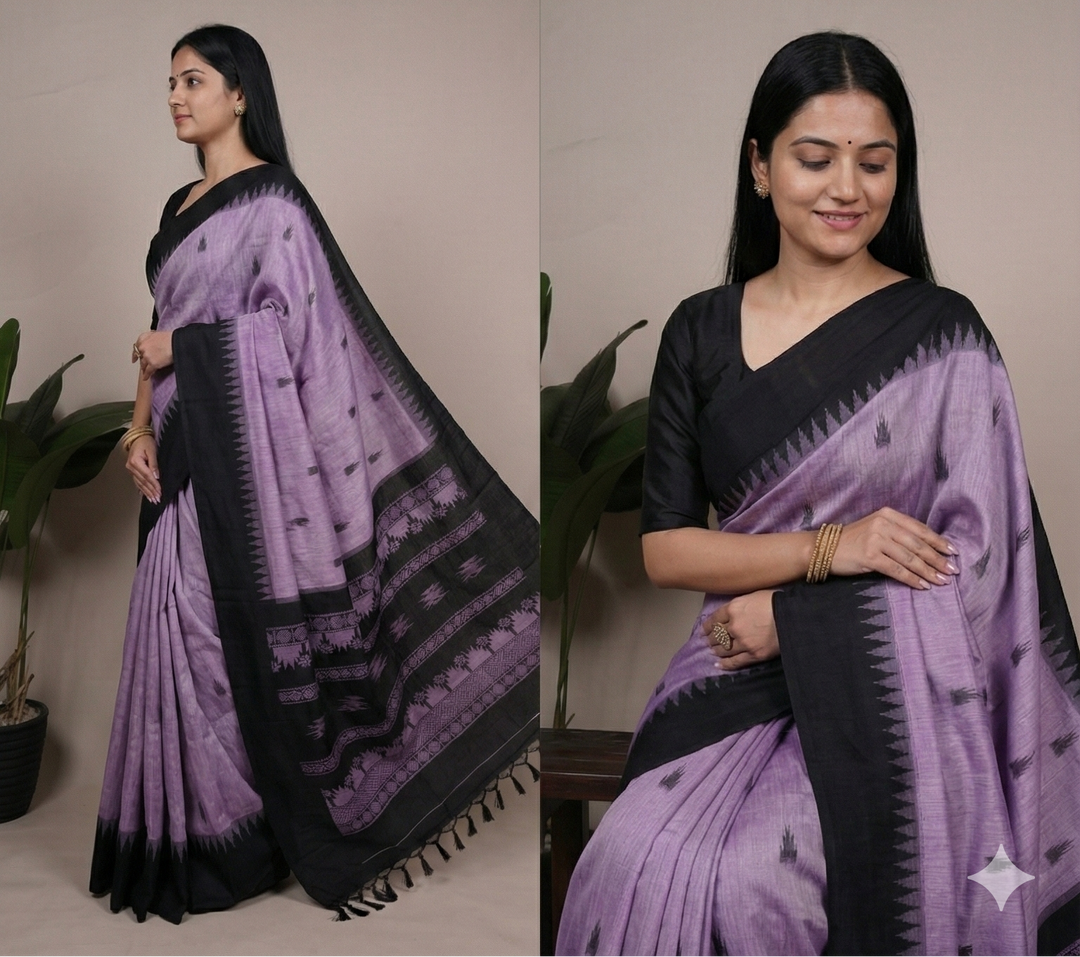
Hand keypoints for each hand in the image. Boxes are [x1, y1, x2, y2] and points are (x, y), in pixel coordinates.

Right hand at [126, 434, 160, 503]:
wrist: (138, 437)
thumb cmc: (146, 442)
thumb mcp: (152, 450)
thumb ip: (154, 464)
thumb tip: (156, 476)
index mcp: (135, 462)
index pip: (147, 476)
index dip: (154, 485)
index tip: (160, 492)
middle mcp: (131, 467)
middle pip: (143, 482)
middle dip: (151, 491)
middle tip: (158, 500)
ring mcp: (130, 470)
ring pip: (140, 484)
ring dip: (147, 493)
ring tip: (153, 500)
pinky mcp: (132, 471)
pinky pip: (137, 482)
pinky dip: (142, 489)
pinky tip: (145, 495)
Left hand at [132, 330, 173, 379]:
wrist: (176, 343)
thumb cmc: (171, 338)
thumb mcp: (158, 334)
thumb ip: (152, 339)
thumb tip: (153, 344)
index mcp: (144, 338)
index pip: (137, 347)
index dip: (135, 354)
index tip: (134, 358)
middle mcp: (143, 347)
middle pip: (140, 357)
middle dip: (142, 361)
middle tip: (143, 365)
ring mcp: (147, 356)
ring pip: (143, 365)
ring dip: (144, 368)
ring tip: (145, 372)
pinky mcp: (152, 364)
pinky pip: (148, 371)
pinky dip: (147, 375)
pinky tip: (146, 378)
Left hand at [702, 590, 777, 671]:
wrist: (793, 616)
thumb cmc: (775, 602)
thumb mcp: (753, 595)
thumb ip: (739, 605)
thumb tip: (731, 611)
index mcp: (733, 609)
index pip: (714, 619)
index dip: (707, 626)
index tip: (704, 630)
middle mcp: (734, 626)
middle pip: (717, 635)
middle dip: (711, 639)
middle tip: (708, 641)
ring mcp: (743, 642)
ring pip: (724, 649)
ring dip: (717, 650)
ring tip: (714, 650)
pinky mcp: (753, 655)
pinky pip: (735, 662)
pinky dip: (725, 664)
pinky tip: (719, 665)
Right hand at [830, 507, 956, 589]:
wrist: (824, 548)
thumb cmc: (853, 541)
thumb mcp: (876, 529)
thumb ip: (898, 533)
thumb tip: (929, 549)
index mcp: (888, 514)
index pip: (919, 529)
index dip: (938, 542)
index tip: (953, 553)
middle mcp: (883, 524)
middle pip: (917, 544)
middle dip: (937, 559)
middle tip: (952, 570)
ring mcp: (875, 539)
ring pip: (910, 558)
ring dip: (928, 572)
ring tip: (941, 581)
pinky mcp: (869, 556)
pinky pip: (897, 570)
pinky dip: (911, 579)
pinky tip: (922, 586)